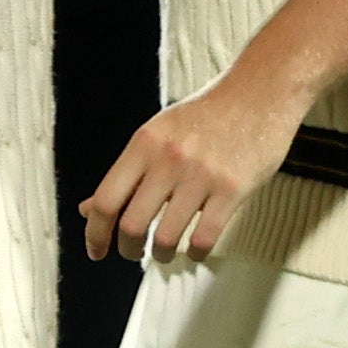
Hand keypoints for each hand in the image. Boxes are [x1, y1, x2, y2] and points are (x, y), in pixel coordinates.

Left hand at [80, 68, 307, 263]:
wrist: (259, 92)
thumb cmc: (206, 115)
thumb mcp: (157, 134)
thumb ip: (126, 173)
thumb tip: (88, 208)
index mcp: (144, 144)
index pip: (105, 200)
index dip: (95, 233)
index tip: (96, 249)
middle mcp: (168, 159)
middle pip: (131, 224)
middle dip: (127, 249)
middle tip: (132, 253)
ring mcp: (201, 174)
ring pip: (165, 238)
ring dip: (160, 255)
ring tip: (163, 253)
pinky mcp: (233, 189)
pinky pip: (204, 238)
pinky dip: (194, 253)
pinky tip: (194, 249)